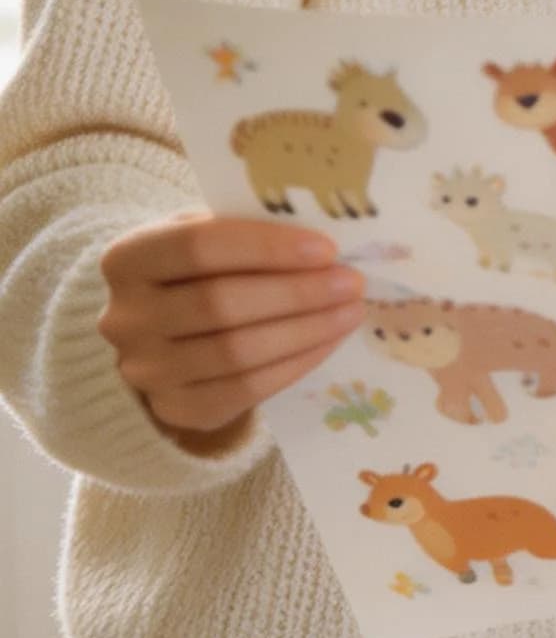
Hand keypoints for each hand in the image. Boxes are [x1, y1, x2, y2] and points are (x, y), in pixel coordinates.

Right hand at [95, 213, 366, 444]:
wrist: (161, 333)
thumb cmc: (195, 270)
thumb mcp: (204, 235)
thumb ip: (246, 229)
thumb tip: (324, 233)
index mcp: (127, 259)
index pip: (198, 247)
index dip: (265, 247)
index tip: (325, 248)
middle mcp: (124, 318)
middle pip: (220, 303)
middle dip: (296, 293)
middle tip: (350, 282)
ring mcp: (145, 370)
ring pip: (236, 352)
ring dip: (305, 331)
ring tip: (349, 310)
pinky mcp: (174, 408)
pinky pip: (244, 391)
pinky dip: (294, 364)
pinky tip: (328, 342)